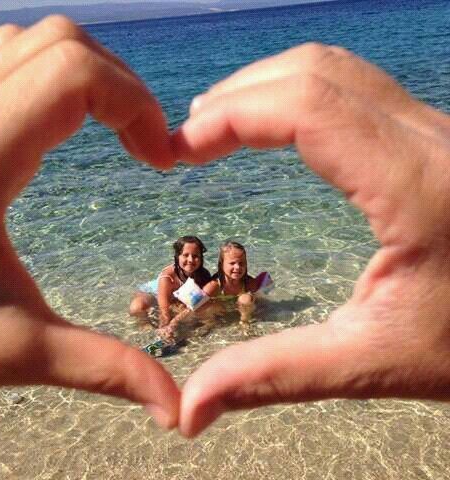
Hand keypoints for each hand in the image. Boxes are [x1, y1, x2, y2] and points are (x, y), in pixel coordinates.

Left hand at [0, 17, 178, 428]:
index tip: (160, 159)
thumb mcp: (12, 349)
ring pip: (34, 43)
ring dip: (92, 79)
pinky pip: (8, 59)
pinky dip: (57, 79)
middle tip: (146, 147)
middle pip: (63, 44)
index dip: (137, 103)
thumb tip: (174, 409)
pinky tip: (68, 130)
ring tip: (116, 134)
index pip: (74, 75)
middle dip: (125, 88)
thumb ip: (101, 370)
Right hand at [174, 43, 449, 436]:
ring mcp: (435, 131)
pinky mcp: (430, 138)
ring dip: (265, 89)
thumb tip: (190, 409)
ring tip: (217, 127)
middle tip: (189, 142)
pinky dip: (296, 96)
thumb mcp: (374, 362)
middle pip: (313, 75)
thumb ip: (276, 376)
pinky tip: (271, 126)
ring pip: (334, 71)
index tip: (179, 149)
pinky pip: (352, 89)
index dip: (230, 116)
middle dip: (237, 98)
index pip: (306, 108)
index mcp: (416, 187)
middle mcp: (432, 140)